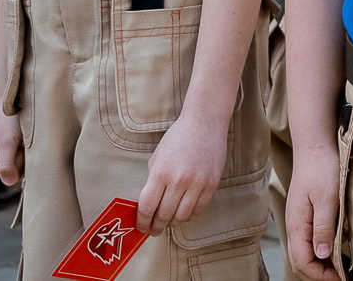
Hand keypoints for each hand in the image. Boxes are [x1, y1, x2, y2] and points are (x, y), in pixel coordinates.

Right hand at [0, 105, 23, 184]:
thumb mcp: (7, 140)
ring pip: (20, 165)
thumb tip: (9, 183)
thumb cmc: (6, 117)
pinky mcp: (8, 150)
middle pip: (14, 171)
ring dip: (25, 150)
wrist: (9, 97)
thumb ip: (7, 163)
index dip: (18, 160)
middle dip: (22, 155)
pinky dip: (26, 147)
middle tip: (20, 137)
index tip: (17, 142)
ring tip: (21, 135)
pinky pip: (22, 156)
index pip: (7, 175)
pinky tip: (22, 136)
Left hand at [137, 112, 225, 235]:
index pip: (147, 207)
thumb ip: (153, 181)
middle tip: (154, 230)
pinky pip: (198, 209)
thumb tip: (149, 205)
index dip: (142, 222)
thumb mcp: (157, 157)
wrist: (204, 123)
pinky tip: (183, 214)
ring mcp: (197, 183)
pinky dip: (189, 216)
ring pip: (182, 216)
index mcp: (160, 172)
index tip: (141, 227)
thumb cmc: (178, 138)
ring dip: (172, 223)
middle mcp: (179, 180)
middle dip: (156, 227)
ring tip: (169, 222)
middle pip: (164, 215)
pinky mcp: (211, 184)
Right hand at [285, 143, 341, 280]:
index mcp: (297, 225)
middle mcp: (295, 226)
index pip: (303, 262)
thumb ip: (323, 227)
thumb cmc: (322, 168)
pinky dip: (322, 250)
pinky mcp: (307, 214)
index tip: (342, 278)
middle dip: (321, 273)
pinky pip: (310, 240)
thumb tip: (323, 254)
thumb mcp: (327, 198)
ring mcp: (300, 221)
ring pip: (306, 252)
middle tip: (344, 276)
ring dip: (322, 263)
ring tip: (343, 267)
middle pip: (303, 261)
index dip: (321, 275)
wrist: (315, 146)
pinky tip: (337, 248)